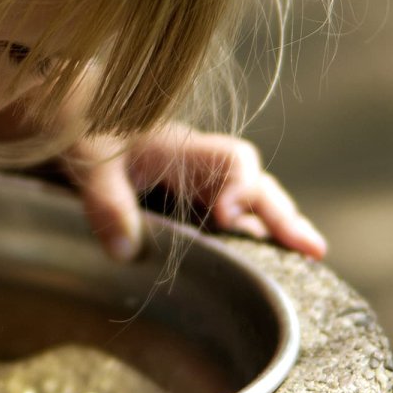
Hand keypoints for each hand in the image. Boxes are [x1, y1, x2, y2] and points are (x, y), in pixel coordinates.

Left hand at [64, 123, 326, 260]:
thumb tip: (126, 251)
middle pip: (257, 186)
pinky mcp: (194, 208)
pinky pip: (233, 223)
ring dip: (277, 230)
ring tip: (308, 260)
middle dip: (283, 216)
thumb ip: (106, 203)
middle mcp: (203, 167)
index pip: (233, 159)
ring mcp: (202, 188)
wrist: (80, 124)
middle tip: (312, 250)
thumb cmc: (88, 139)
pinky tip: (271, 268)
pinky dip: (253, 240)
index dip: (239, 187)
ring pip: (252, 205)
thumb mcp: (90, 166)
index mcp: (183, 148)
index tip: (227, 218)